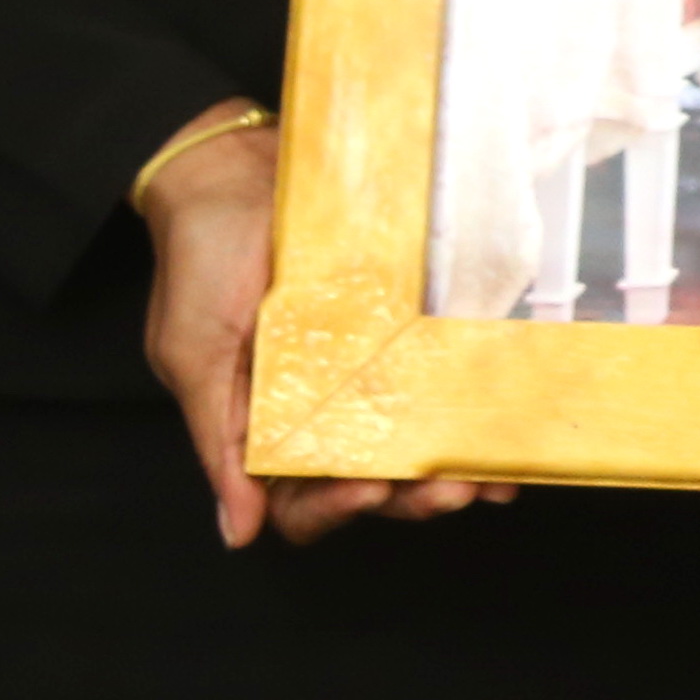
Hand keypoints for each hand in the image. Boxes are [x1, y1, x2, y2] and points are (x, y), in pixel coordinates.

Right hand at [134, 107, 513, 549]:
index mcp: (270, 425)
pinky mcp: (405, 316)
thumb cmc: (199, 260)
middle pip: (375, 477)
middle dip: (415, 497)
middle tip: (452, 492)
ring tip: (489, 473)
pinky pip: (444, 363)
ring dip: (455, 463)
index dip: (336, 508)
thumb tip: (238, 533)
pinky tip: (505, 416)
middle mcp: (327, 403)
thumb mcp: (194, 356)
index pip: (304, 499)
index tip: (366, 489)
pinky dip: (475, 396)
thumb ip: (219, 443)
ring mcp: (370, 361)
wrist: (231, 166)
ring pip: (418, 433)